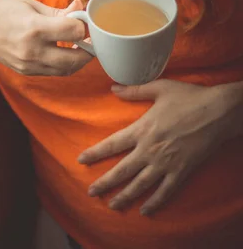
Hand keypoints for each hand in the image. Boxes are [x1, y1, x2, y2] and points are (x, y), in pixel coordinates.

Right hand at [0, 0, 90, 75]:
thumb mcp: (29, 4)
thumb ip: (57, 11)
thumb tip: (80, 7)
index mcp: (35, 28)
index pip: (75, 32)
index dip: (84, 24)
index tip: (83, 17)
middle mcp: (33, 51)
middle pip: (76, 59)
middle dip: (89, 48)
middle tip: (91, 37)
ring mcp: (29, 65)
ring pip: (67, 69)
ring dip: (79, 59)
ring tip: (80, 44)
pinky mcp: (26, 72)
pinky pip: (54, 72)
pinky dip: (65, 63)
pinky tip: (64, 50)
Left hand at [78, 79, 233, 215]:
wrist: (218, 112)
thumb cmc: (189, 97)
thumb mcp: (159, 88)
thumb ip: (134, 90)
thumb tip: (113, 88)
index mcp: (143, 129)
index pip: (113, 144)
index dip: (96, 153)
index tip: (81, 160)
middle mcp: (150, 149)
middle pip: (122, 170)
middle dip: (105, 182)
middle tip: (90, 192)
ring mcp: (166, 163)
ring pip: (140, 185)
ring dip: (125, 196)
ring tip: (112, 205)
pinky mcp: (182, 171)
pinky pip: (165, 191)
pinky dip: (155, 202)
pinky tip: (145, 211)